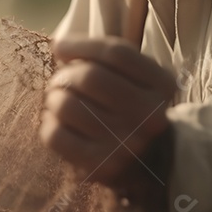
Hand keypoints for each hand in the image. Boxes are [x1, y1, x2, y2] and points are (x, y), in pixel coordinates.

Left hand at [40, 37, 177, 211]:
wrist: (146, 163)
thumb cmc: (130, 107)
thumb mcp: (134, 76)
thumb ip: (102, 56)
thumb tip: (59, 45)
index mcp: (162, 85)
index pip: (116, 53)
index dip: (81, 44)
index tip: (60, 47)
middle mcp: (150, 116)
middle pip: (90, 77)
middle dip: (64, 75)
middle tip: (59, 81)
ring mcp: (128, 144)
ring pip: (67, 105)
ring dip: (53, 99)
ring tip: (57, 101)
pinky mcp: (102, 167)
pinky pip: (56, 136)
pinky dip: (48, 124)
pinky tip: (57, 123)